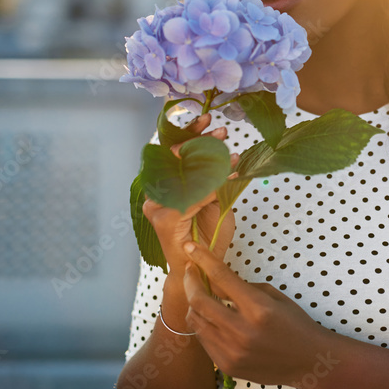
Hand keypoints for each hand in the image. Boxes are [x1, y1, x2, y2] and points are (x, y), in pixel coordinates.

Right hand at [142, 113, 238, 276]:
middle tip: (221, 130)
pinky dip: (213, 186)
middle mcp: (157, 192)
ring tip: (231, 150)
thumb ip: (214, 180)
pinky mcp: (163, 218)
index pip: (174, 151)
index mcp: (167, 184)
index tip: (208, 119)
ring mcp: (157, 205)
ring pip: (185, 174)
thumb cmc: (207, 235)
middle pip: (174, 156)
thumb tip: (226, 154)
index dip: (190, 134)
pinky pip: (192, 195)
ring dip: (210, 160)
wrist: (199, 269)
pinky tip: (229, 176)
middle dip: (199, 139)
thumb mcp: (215, 200)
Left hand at [181, 240, 339, 388]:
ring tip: (198, 294)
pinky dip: (203, 324)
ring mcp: (232, 351)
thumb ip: (244, 287)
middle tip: (190, 270)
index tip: (190, 247)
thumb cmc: (295, 323)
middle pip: (199, 301)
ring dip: (193, 304)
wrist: (309, 361)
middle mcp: (242, 331)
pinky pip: (203, 340)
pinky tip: (210, 317)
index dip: (202, 258)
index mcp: (258, 308)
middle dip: (190, 280)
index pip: (221, 277)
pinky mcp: (227, 366)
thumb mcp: (275, 296)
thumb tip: (216, 280)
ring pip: (196, 322)